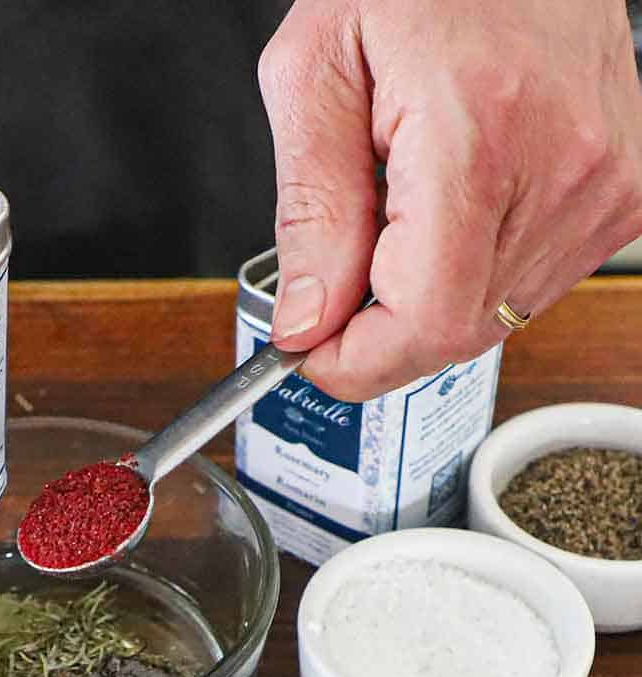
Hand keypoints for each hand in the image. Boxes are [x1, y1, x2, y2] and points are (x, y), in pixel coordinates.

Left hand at [259, 0, 641, 399]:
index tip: (309, 352)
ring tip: (400, 211)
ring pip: (491, 316)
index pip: (424, 324)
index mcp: (480, 141)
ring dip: (424, 297)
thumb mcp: (314, 72)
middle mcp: (564, 171)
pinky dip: (471, 272)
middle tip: (338, 277)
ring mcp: (605, 186)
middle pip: (455, 332)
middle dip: (378, 329)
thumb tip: (308, 319)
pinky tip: (450, 210)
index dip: (356, 362)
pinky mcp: (622, 191)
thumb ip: (310, 211)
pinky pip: (529, 282)